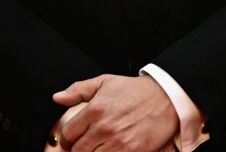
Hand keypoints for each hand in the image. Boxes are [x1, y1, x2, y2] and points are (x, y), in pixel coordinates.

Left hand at [52, 74, 177, 151]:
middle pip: (77, 150)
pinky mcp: (132, 151)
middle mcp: (104, 127)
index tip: (72, 140)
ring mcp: (118, 141)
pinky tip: (112, 149)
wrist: (168, 97)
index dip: (67, 139)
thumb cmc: (137, 91)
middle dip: (78, 149)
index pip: (68, 133)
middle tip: (86, 145)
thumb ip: (79, 89)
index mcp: (95, 109)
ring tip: (100, 147)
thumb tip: (57, 98)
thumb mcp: (107, 82)